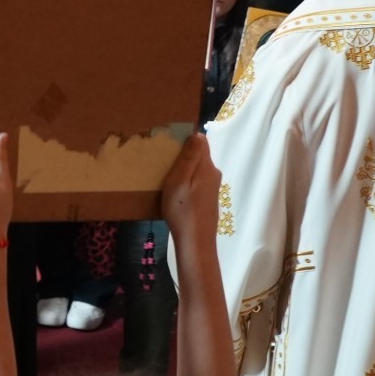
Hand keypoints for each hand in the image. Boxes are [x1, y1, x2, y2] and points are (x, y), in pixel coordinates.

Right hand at [159, 132, 222, 248]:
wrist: (195, 242)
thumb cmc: (183, 210)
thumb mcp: (179, 181)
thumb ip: (189, 158)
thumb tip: (198, 133)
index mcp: (206, 167)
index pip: (200, 142)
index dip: (186, 138)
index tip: (168, 141)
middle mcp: (213, 174)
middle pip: (198, 156)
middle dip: (183, 154)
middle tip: (161, 159)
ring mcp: (212, 188)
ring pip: (197, 170)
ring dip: (183, 169)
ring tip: (164, 175)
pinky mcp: (208, 199)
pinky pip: (196, 182)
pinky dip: (186, 182)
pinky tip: (175, 192)